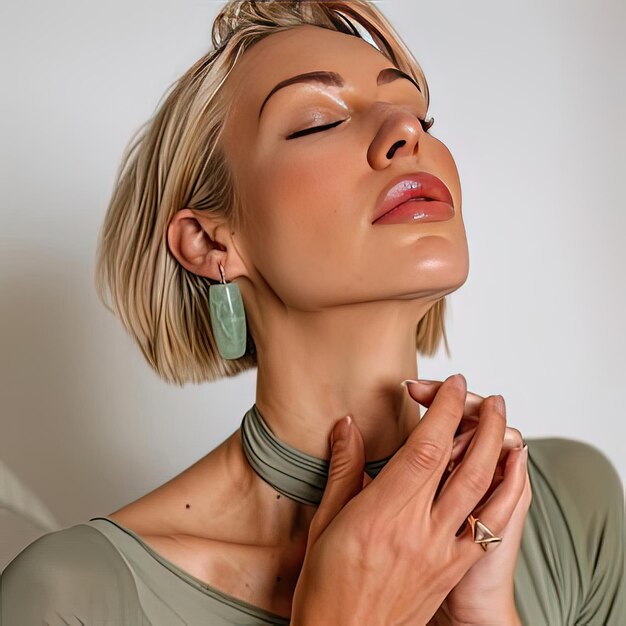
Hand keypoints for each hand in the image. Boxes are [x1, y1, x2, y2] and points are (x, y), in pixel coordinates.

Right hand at [290, 374, 523, 625]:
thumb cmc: (326, 585)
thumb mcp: (325, 521)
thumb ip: (344, 469)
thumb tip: (346, 425)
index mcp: (382, 512)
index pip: (426, 448)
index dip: (444, 410)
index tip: (451, 385)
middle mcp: (418, 529)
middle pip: (463, 464)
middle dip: (482, 422)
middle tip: (488, 398)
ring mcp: (441, 551)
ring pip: (483, 493)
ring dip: (499, 452)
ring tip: (506, 425)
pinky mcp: (451, 569)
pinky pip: (489, 529)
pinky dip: (506, 496)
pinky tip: (513, 476)